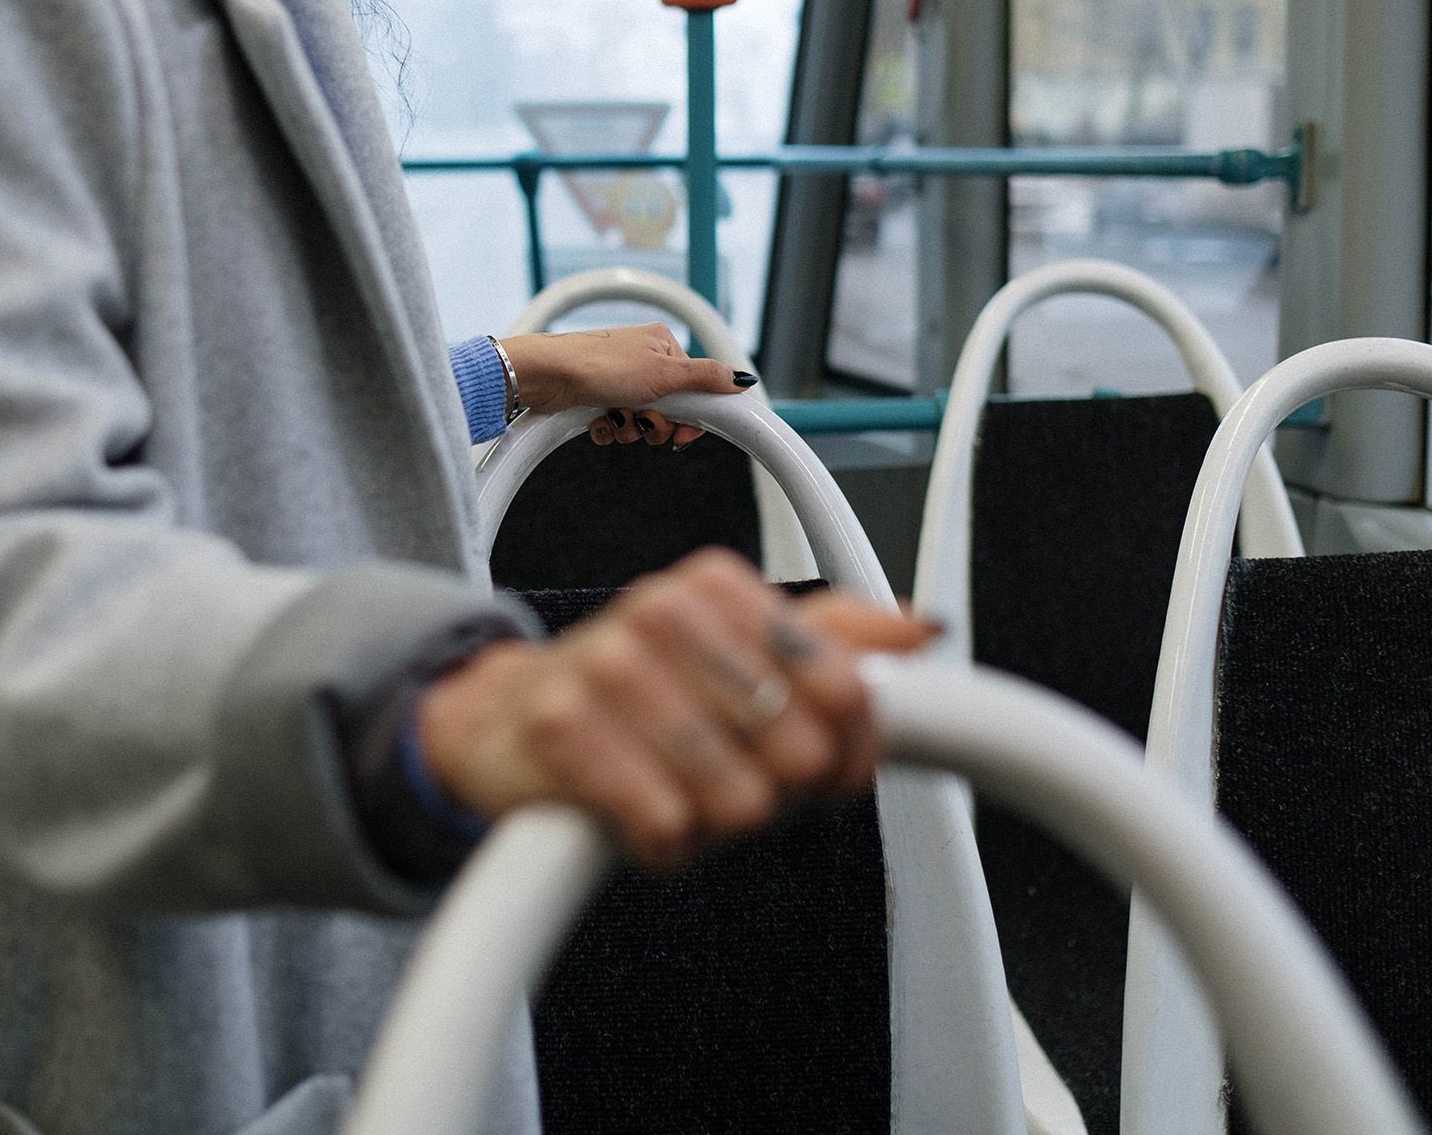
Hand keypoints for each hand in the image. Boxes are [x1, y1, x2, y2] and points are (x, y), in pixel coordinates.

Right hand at [416, 550, 937, 867]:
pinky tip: (634, 815)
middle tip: (725, 778)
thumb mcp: (736, 652)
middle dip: (774, 794)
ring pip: (738, 802)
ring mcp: (608, 664)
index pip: (850, 689)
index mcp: (718, 583)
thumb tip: (924, 629)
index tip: (816, 767)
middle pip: (800, 755)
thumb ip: (835, 640)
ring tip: (674, 791)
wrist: (507, 721)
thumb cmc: (637, 694)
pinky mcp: (560, 728)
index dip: (846, 755)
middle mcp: (663, 608)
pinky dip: (661, 847)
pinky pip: (666, 829)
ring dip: (711, 823)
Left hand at [497, 324, 755, 449]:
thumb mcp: (665, 373)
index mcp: (664, 346)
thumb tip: (744, 380)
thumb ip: (707, 379)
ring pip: (641, 420)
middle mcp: (642, 359)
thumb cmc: (601, 366)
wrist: (547, 375)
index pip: (695, 389)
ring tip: (615, 418)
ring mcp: (618, 379)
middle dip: (655, 424)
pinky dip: (609, 429)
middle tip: (643, 421)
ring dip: (630, 429)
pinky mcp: (596, 396)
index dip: (691, 419)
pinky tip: (599, 422)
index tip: (683, 437)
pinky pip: (616, 423)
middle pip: (669, 408)